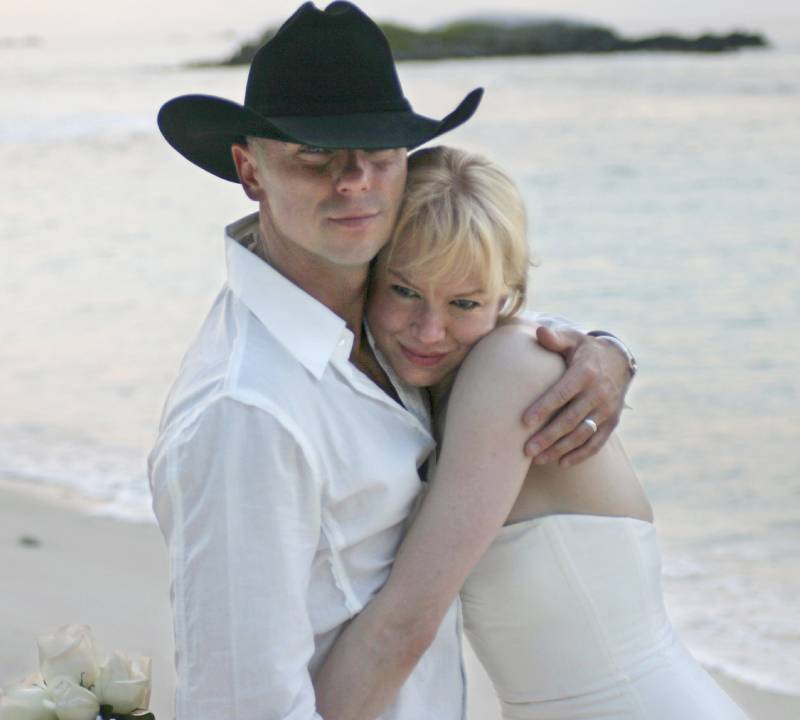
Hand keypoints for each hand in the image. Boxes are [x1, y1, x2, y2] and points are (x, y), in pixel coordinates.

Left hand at [522, 326, 632, 466]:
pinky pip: (597, 442)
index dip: (544, 408)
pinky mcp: (612, 421)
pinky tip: (562, 463)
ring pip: (582, 435)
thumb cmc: (584, 350)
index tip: (524, 422)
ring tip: (538, 460)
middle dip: (547, 437)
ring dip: (560, 449)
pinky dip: (580, 455)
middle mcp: (598, 393)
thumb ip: (555, 338)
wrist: (619, 359)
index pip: (561, 393)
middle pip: (570, 420)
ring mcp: (607, 409)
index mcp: (585, 373)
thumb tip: (540, 332)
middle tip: (526, 450)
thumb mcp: (572, 338)